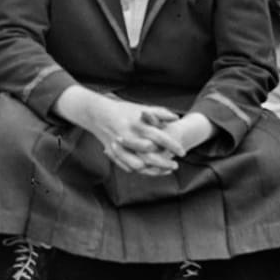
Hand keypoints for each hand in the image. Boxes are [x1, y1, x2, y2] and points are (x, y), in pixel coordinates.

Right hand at [65, 89, 180, 175]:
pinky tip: (150, 170)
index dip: (173, 146)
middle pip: (151, 155)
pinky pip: (128, 167)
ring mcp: (120, 147)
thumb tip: (176, 118)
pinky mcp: (114, 154)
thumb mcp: (142, 108)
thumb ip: (160, 112)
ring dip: (154, 170)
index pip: (160, 137)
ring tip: (165, 170)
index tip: (182, 152)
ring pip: (139, 165)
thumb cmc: (123, 110)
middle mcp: (130, 137)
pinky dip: (140, 170)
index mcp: (139, 125)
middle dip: (165, 162)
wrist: (97, 113)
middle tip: (175, 165)